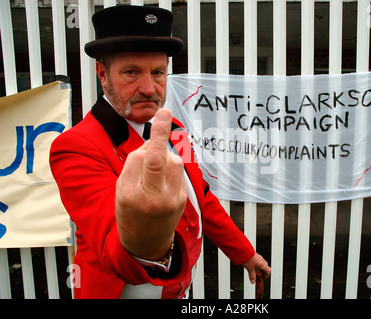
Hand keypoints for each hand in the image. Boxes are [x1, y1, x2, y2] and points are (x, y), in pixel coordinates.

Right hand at [115, 109, 186, 259]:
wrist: (146, 243)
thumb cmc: (128, 213)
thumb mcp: (120, 189)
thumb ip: (135, 164)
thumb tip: (155, 141)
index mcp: (136, 195)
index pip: (151, 158)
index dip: (159, 133)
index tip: (164, 112)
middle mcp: (159, 196)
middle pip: (163, 157)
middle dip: (158, 143)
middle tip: (154, 136)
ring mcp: (175, 198)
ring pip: (173, 161)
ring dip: (162, 158)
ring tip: (151, 176)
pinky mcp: (184, 197)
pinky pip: (177, 171)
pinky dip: (168, 169)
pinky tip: (160, 183)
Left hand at [242, 253, 270, 283]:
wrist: (243, 250)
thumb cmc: (248, 259)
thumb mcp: (250, 269)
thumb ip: (252, 276)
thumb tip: (253, 281)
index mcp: (262, 264)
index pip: (269, 270)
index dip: (267, 275)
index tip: (263, 277)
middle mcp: (262, 260)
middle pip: (265, 267)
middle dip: (262, 271)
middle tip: (258, 275)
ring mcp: (259, 257)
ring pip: (261, 264)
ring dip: (259, 268)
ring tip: (253, 270)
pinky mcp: (255, 255)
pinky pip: (258, 261)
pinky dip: (256, 265)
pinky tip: (250, 266)